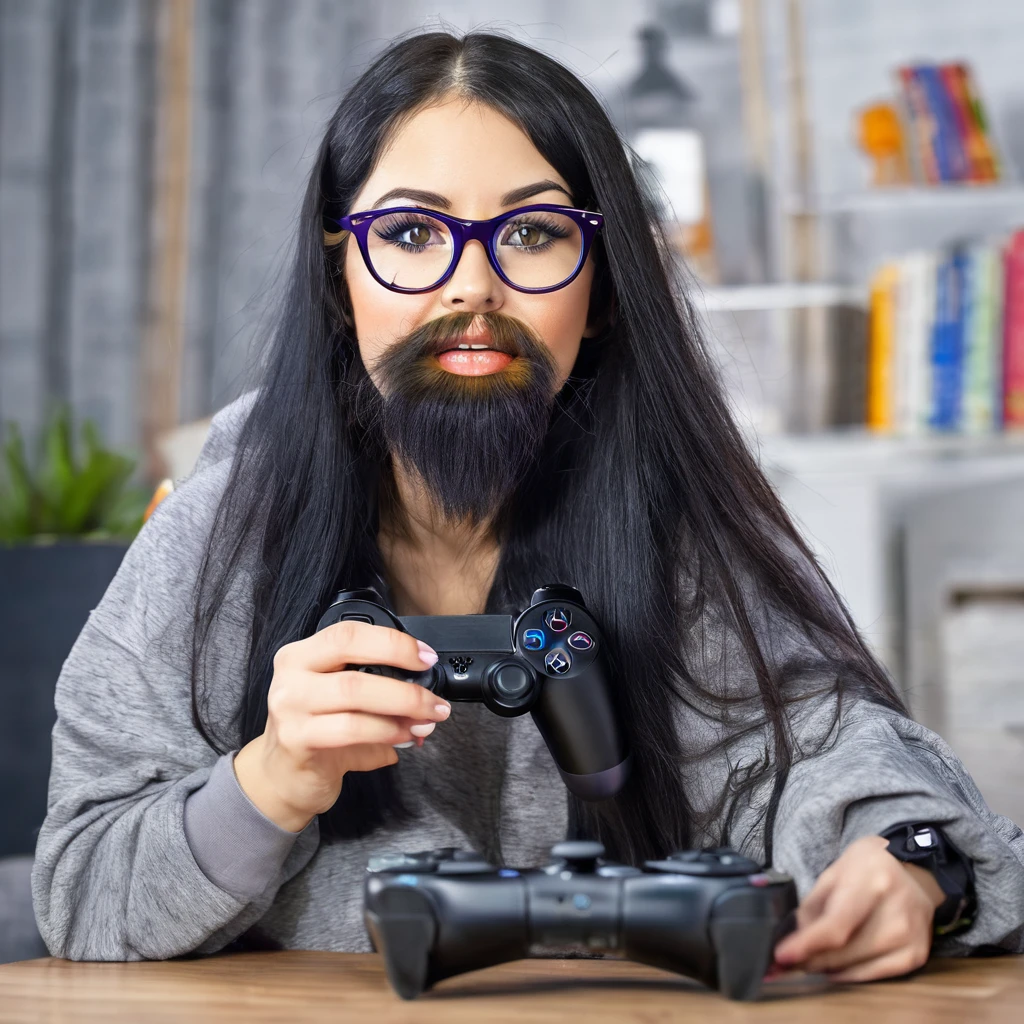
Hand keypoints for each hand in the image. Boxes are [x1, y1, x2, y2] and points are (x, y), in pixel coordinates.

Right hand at [233, 620, 450, 831]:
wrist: (281, 778)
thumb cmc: (318, 733)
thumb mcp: (345, 703)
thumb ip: (381, 691)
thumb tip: (429, 694)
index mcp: (303, 654)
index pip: (349, 633)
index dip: (393, 642)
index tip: (426, 658)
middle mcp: (290, 674)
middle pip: (353, 661)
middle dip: (404, 680)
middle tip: (434, 700)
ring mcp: (289, 706)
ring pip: (355, 693)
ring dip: (402, 708)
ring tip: (426, 722)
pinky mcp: (295, 739)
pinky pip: (350, 729)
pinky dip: (386, 732)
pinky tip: (403, 737)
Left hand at [772, 834, 945, 981]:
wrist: (915, 872)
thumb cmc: (868, 868)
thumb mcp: (835, 872)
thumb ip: (813, 904)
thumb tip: (795, 939)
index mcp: (872, 881)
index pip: (837, 923)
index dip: (808, 943)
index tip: (781, 956)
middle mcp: (896, 912)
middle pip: (844, 950)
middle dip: (809, 959)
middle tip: (785, 961)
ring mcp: (910, 937)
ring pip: (856, 966)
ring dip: (826, 967)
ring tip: (808, 959)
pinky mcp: (917, 955)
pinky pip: (875, 975)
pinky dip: (850, 974)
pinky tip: (835, 967)